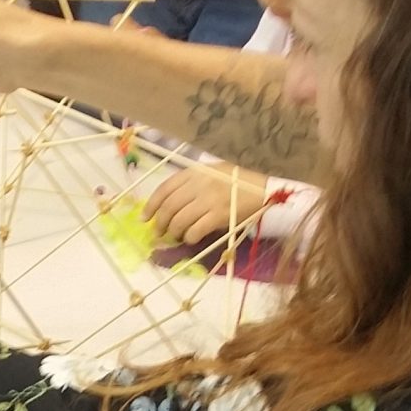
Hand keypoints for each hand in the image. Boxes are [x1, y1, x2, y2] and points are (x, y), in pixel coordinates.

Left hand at [145, 163, 268, 246]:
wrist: (265, 190)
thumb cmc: (239, 183)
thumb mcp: (214, 173)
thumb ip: (192, 183)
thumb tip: (169, 204)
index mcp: (196, 171)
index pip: (166, 188)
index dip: (151, 205)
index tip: (145, 218)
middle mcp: (200, 184)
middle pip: (169, 207)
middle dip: (160, 222)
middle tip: (159, 232)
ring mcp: (209, 200)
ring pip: (179, 220)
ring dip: (174, 232)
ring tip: (176, 236)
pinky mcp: (218, 216)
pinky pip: (194, 231)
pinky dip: (189, 237)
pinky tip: (191, 238)